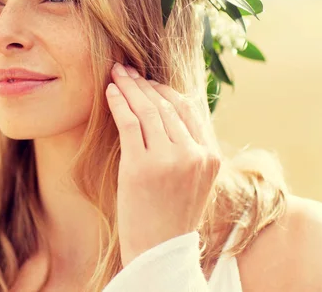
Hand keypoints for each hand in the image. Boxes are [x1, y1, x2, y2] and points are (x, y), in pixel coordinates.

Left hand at [106, 62, 220, 267]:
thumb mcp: (193, 179)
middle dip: (144, 83)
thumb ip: (189, 147)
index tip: (148, 80)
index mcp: (211, 156)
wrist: (159, 252)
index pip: (189, 108)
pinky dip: (119, 103)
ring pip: (148, 110)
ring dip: (129, 87)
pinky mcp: (141, 166)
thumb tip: (168, 112)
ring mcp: (168, 160)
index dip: (165, 89)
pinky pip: (129, 123)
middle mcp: (194, 154)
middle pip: (166, 105)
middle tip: (127, 69)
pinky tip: (111, 92)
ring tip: (116, 74)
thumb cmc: (171, 214)